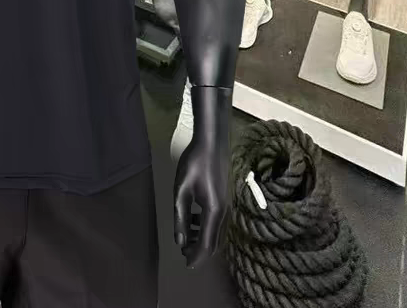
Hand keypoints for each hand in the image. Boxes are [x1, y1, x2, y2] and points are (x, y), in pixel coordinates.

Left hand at [173, 87, 230, 268]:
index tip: (185, 264)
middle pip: (214, 242)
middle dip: (199, 251)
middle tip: (183, 253)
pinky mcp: (224, 198)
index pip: (207, 244)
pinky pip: (216, 222)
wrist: (212, 143)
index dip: (196, 257)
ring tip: (185, 236)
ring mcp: (226, 205)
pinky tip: (192, 218)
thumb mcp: (181, 190)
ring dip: (202, 239)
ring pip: (216, 232)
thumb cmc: (194, 163)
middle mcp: (224, 212)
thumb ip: (181, 217)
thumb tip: (180, 241)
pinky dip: (205, 227)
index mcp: (214, 212)